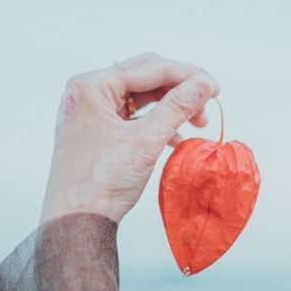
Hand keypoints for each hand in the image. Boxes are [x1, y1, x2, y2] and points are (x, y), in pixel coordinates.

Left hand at [40, 53, 219, 222]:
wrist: (74, 223)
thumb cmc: (101, 182)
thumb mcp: (145, 142)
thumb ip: (177, 108)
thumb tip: (206, 84)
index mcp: (91, 86)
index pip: (149, 68)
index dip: (187, 76)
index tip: (216, 89)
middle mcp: (88, 93)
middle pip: (145, 77)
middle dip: (179, 90)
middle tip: (207, 107)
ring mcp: (91, 113)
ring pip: (141, 98)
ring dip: (171, 108)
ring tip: (197, 125)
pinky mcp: (97, 132)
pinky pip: (133, 118)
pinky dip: (156, 124)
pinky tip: (177, 140)